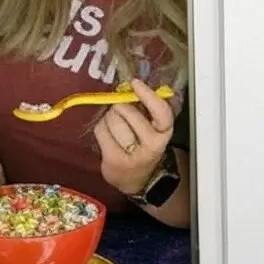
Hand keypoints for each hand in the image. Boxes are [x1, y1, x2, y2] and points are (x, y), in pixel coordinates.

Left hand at [93, 79, 174, 195]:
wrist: (135, 179)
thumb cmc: (141, 145)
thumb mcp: (150, 127)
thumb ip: (144, 108)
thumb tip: (128, 86)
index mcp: (163, 132)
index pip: (161, 111)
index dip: (148, 95)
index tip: (135, 83)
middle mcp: (152, 144)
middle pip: (127, 110)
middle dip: (120, 107)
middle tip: (123, 117)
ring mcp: (133, 155)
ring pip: (112, 118)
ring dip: (109, 119)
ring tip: (116, 130)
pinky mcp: (115, 161)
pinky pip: (100, 130)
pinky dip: (101, 129)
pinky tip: (108, 138)